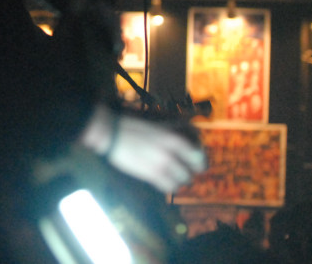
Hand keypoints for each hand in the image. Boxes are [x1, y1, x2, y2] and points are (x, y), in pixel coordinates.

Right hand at [80, 104, 206, 194]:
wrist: (111, 133)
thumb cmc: (133, 125)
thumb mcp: (158, 123)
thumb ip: (176, 129)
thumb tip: (194, 132)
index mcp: (174, 138)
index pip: (198, 156)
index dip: (200, 161)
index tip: (196, 163)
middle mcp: (171, 154)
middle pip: (192, 171)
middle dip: (189, 171)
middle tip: (184, 170)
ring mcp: (161, 166)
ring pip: (182, 181)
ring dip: (179, 180)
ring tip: (172, 176)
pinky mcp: (150, 175)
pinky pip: (168, 187)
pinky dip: (169, 186)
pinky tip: (163, 181)